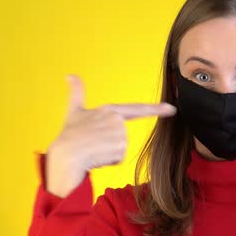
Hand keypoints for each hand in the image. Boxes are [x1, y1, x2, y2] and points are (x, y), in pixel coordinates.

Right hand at [46, 74, 176, 197]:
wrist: (63, 157)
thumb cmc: (68, 135)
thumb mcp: (73, 111)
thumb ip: (76, 92)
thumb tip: (69, 74)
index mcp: (109, 110)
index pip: (137, 109)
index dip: (156, 109)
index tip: (172, 109)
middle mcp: (116, 119)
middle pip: (123, 137)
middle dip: (110, 144)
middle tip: (92, 143)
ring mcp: (119, 133)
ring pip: (120, 149)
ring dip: (108, 153)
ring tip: (93, 150)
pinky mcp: (119, 148)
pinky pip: (118, 159)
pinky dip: (108, 161)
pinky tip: (96, 157)